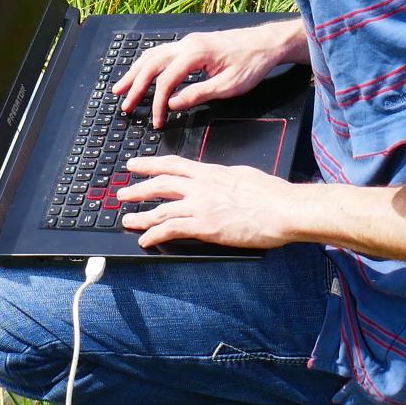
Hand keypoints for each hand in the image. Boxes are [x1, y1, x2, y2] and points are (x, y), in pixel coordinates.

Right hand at [112, 21, 301, 126]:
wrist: (266, 43)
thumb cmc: (251, 64)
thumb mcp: (229, 86)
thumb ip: (198, 94)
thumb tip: (172, 104)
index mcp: (195, 54)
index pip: (166, 80)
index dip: (157, 103)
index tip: (156, 121)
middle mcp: (186, 43)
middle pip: (151, 64)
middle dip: (135, 86)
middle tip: (124, 105)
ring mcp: (187, 41)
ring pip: (152, 55)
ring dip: (135, 72)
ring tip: (121, 88)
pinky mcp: (191, 43)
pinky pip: (161, 52)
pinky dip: (147, 64)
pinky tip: (141, 72)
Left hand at [119, 156, 296, 249]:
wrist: (283, 209)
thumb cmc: (272, 195)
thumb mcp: (243, 176)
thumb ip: (224, 179)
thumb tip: (217, 181)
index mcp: (211, 172)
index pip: (173, 164)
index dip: (150, 164)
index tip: (134, 165)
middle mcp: (201, 187)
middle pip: (160, 184)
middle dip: (138, 188)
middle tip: (122, 193)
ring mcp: (201, 206)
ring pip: (161, 208)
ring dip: (140, 216)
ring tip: (127, 220)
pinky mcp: (205, 227)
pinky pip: (171, 229)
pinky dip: (154, 235)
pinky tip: (145, 240)